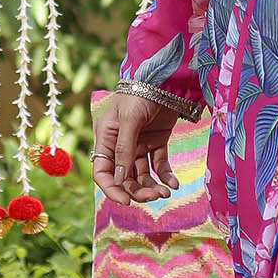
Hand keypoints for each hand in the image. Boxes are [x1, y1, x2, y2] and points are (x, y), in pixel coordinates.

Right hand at [93, 90, 181, 206]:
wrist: (163, 76)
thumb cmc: (139, 94)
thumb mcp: (129, 120)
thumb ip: (124, 150)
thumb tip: (119, 180)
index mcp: (106, 139)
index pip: (103, 172)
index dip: (112, 189)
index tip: (126, 202)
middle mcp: (120, 144)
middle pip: (124, 177)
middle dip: (137, 190)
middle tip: (154, 196)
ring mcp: (139, 144)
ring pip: (142, 174)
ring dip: (152, 186)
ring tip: (165, 192)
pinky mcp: (157, 141)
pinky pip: (159, 164)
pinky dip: (165, 175)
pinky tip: (173, 184)